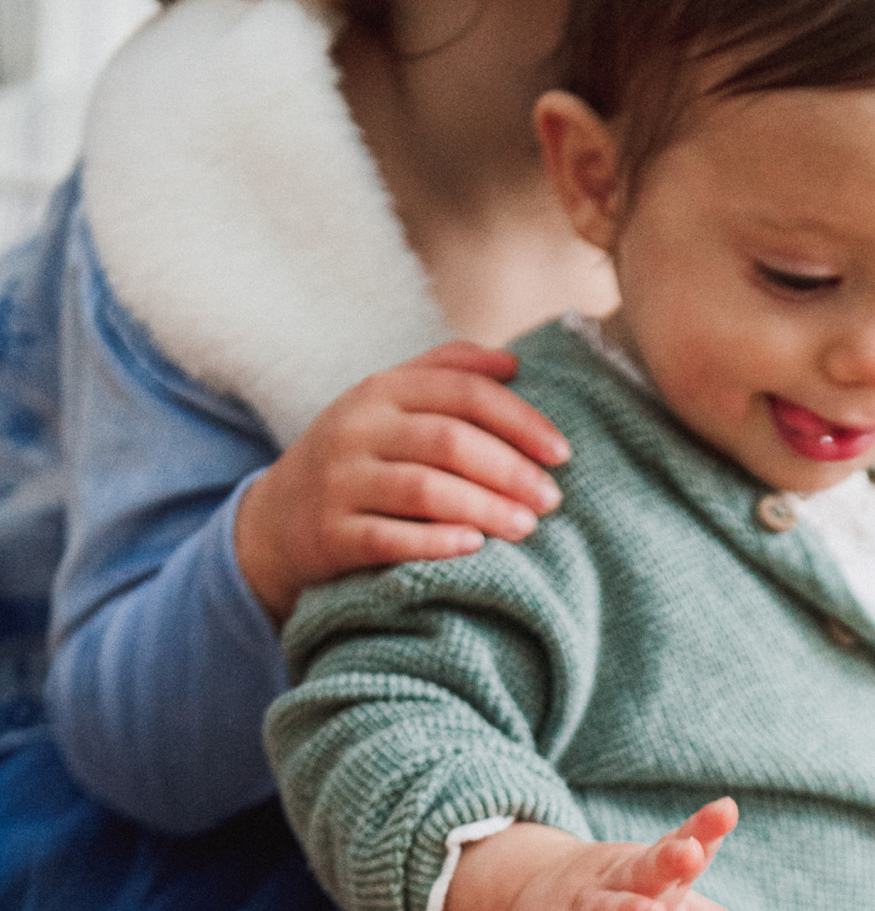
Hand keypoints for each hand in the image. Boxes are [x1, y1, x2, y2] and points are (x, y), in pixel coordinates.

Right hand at [234, 342, 570, 622]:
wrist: (275, 523)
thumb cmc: (357, 459)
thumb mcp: (388, 406)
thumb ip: (446, 373)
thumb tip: (513, 363)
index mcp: (380, 391)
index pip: (464, 392)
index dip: (521, 421)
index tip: (562, 453)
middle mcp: (356, 429)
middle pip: (450, 441)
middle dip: (510, 470)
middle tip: (551, 499)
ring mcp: (339, 481)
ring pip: (424, 489)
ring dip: (485, 507)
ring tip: (527, 527)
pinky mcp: (330, 534)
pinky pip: (388, 537)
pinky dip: (435, 542)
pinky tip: (474, 547)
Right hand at [442, 799, 764, 910]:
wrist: (526, 899)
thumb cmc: (617, 903)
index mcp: (648, 873)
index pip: (680, 847)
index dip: (704, 830)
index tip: (727, 810)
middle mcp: (615, 885)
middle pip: (643, 871)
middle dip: (667, 862)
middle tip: (690, 853)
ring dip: (626, 910)